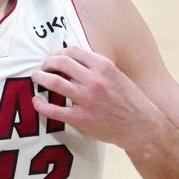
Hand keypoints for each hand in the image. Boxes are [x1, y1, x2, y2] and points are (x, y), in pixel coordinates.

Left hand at [31, 45, 162, 150]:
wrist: (142, 127)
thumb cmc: (131, 101)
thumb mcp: (118, 76)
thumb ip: (99, 68)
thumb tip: (77, 62)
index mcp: (104, 66)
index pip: (73, 51)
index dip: (60, 52)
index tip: (56, 58)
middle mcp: (93, 80)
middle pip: (60, 63)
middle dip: (48, 63)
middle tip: (43, 67)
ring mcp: (86, 99)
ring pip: (53, 82)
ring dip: (40, 78)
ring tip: (36, 78)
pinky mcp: (80, 118)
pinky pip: (53, 109)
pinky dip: (41, 105)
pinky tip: (36, 102)